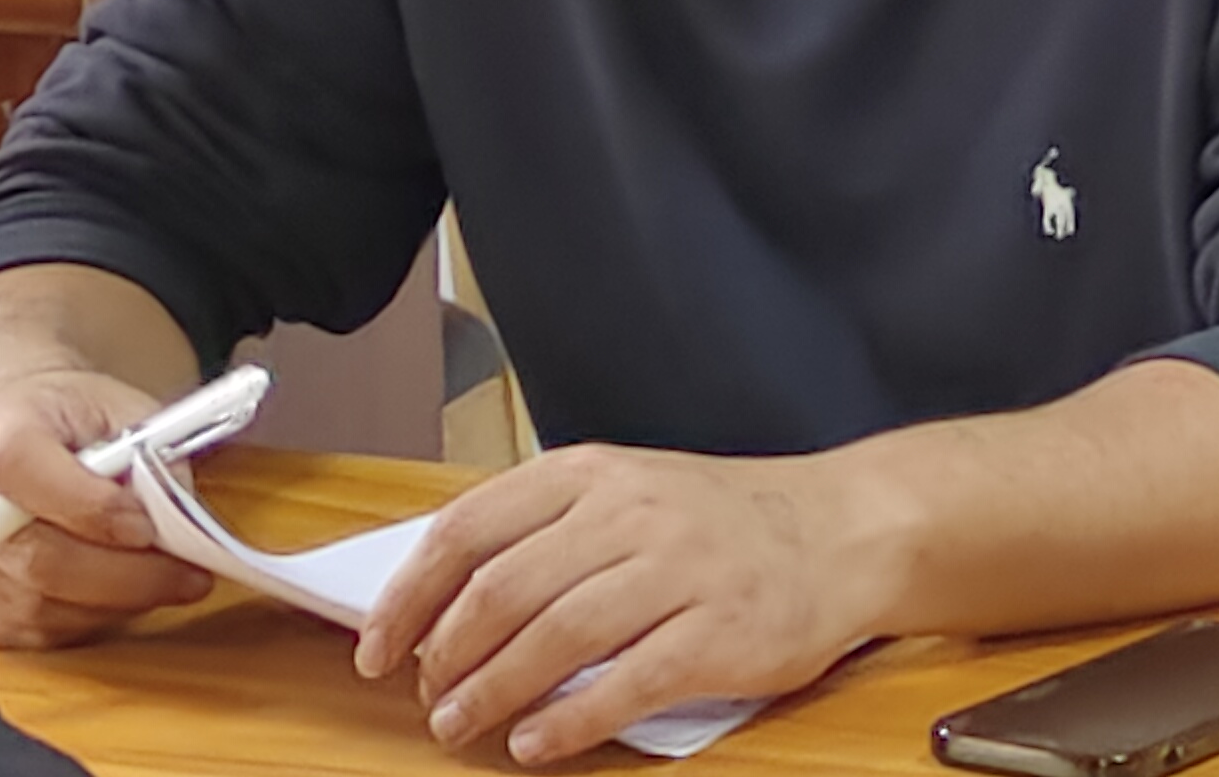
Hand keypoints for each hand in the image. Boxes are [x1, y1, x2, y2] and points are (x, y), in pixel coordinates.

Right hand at [0, 364, 220, 649]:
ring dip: (110, 605)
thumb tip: (178, 523)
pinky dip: (81, 622)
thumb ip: (150, 454)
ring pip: (37, 608)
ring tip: (158, 585)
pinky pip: (26, 634)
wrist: (9, 432)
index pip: (24, 468)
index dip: (88, 506)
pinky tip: (111, 597)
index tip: (146, 527)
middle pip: (37, 558)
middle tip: (186, 577)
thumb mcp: (119, 407)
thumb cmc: (68, 422)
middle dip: (124, 576)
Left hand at [354, 443, 894, 762]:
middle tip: (426, 697)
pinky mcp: (717, 633)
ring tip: (461, 725)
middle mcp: (632, 513)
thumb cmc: (722, 522)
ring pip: (554, 637)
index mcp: (594, 473)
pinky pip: (624, 683)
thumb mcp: (629, 493)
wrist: (842, 531)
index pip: (470, 527)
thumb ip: (547, 531)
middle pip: (503, 589)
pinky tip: (536, 744)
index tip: (377, 646)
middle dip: (445, 654)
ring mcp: (678, 572)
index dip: (411, 594)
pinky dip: (568, 721)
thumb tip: (444, 597)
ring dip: (491, 692)